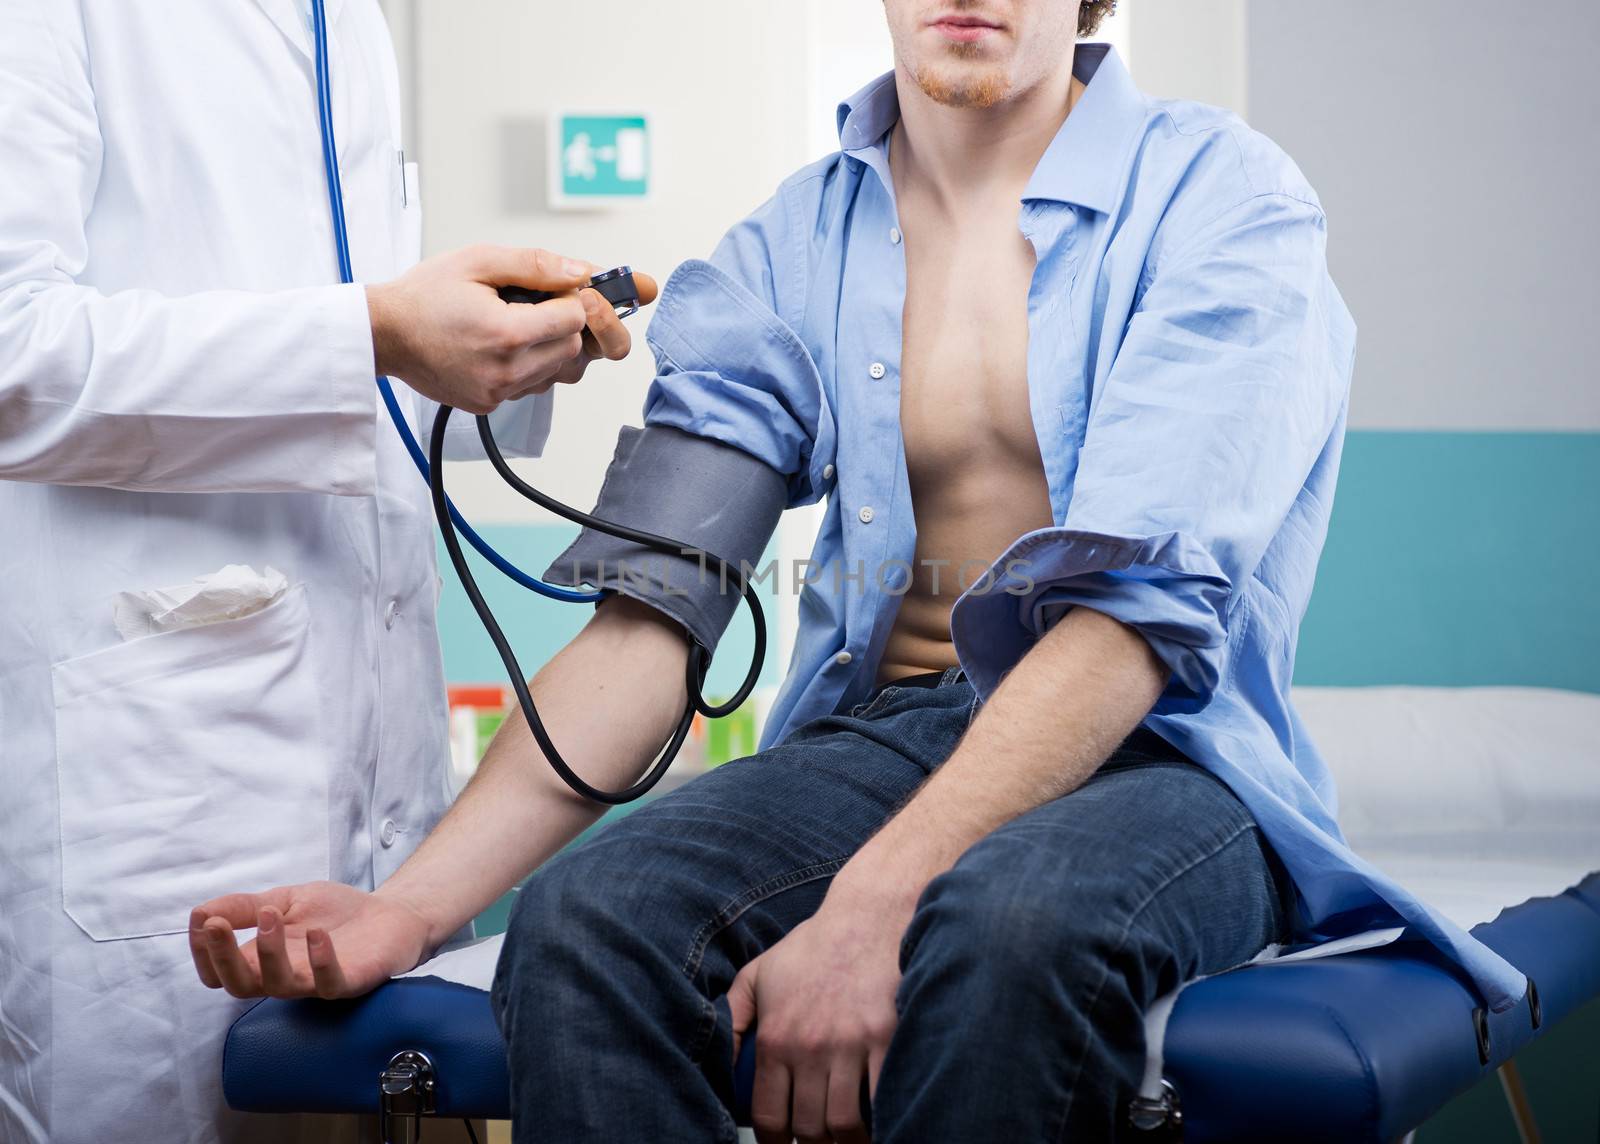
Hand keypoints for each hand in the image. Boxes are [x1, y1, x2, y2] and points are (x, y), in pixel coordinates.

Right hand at [189, 882, 431, 998]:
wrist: (391, 913)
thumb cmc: (335, 912)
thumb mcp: (285, 900)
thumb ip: (246, 907)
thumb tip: (201, 912)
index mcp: (263, 959)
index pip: (219, 972)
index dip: (204, 953)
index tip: (202, 921)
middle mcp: (284, 976)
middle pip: (240, 985)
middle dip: (223, 957)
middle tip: (217, 925)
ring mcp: (316, 982)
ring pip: (279, 985)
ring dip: (268, 953)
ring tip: (269, 916)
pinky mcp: (349, 981)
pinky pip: (329, 983)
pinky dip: (320, 961)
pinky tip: (317, 936)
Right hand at [365, 245, 658, 414]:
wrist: (385, 333)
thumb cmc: (425, 295)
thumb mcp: (478, 261)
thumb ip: (534, 265)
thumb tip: (579, 272)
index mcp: (505, 334)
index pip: (575, 320)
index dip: (568, 299)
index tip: (550, 291)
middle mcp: (505, 372)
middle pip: (571, 348)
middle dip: (561, 325)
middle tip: (531, 306)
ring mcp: (497, 393)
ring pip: (555, 371)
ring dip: (546, 347)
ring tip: (513, 326)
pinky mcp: (488, 405)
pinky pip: (530, 387)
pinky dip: (526, 367)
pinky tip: (500, 347)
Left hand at [727, 890, 905, 1143]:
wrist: (867, 918)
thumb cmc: (813, 947)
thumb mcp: (758, 975)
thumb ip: (731, 1018)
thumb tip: (716, 1062)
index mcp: (776, 1036)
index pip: (768, 1115)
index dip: (774, 1143)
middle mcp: (810, 1046)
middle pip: (808, 1128)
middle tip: (817, 1142)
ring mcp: (851, 1044)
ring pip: (845, 1124)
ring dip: (844, 1142)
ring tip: (845, 1139)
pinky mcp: (887, 1040)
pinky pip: (882, 1100)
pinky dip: (881, 1121)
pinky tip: (878, 1123)